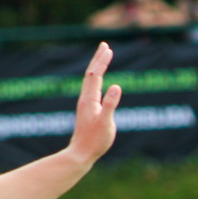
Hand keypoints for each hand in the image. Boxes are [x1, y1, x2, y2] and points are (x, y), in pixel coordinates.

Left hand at [65, 42, 121, 166]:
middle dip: (98, 59)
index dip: (102, 62)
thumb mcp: (106, 123)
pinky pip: (92, 88)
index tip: (108, 49)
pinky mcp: (88, 110)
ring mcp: (86, 104)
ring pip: (91, 81)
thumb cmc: (95, 141)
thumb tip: (117, 86)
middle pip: (91, 74)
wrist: (81, 153)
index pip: (96, 75)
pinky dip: (97, 78)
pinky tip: (100, 81)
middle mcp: (86, 99)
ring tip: (103, 58)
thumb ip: (111, 104)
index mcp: (90, 100)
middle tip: (105, 45)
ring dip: (97, 67)